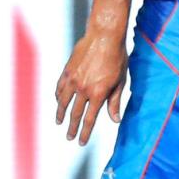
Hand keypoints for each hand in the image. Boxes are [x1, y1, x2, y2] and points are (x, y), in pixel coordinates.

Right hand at [55, 28, 128, 145]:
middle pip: (75, 114)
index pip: (90, 119)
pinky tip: (57, 101)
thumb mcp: (120, 81)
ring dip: (61, 114)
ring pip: (63, 102)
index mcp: (99, 93)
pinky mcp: (67, 71)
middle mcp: (84, 89)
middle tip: (69, 138)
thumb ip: (115, 101)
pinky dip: (58, 97)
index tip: (81, 142)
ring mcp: (73, 80)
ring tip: (60, 122)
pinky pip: (59, 88)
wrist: (104, 36)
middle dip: (72, 128)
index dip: (85, 132)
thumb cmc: (117, 57)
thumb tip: (115, 120)